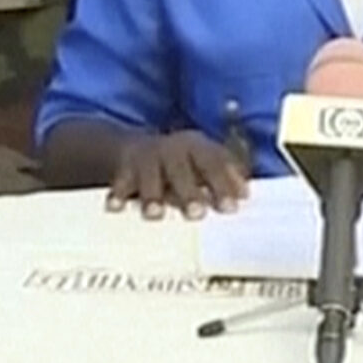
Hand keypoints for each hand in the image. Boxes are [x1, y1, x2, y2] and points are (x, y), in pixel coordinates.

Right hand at [108, 131, 249, 219]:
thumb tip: (247, 194)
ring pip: (151, 175)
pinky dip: (118, 194)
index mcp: (197, 147)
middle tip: (197, 214)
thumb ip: (224, 177)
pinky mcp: (125, 167)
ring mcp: (148, 157)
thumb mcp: (202, 163)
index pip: (214, 162)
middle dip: (189, 191)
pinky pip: (121, 181)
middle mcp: (173, 149)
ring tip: (154, 214)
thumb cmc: (181, 164)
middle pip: (182, 169)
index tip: (233, 206)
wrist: (136, 148)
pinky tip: (115, 208)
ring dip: (153, 194)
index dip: (224, 183)